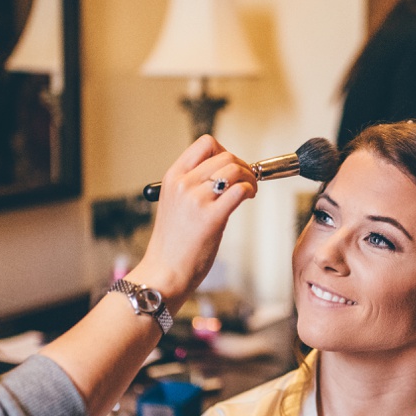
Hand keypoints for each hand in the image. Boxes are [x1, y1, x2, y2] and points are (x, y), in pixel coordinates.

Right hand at [130, 135, 256, 301]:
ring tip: (250, 192)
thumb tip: (225, 172)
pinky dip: (250, 190)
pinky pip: (239, 190)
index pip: (205, 144)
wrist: (165, 271)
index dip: (225, 151)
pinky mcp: (211, 218)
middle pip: (224, 155)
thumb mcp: (175, 203)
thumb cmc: (174, 242)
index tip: (231, 167)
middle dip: (243, 166)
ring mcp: (196, 200)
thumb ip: (194, 185)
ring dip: (250, 178)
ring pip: (234, 169)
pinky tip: (248, 198)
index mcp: (173, 177)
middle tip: (247, 181)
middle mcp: (183, 184)